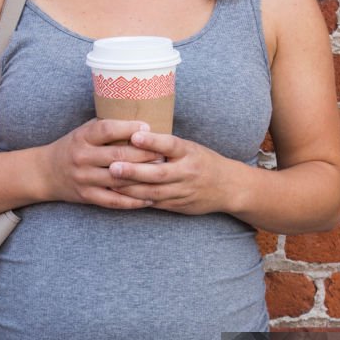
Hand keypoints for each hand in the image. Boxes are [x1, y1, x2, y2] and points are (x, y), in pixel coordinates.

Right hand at [41, 118, 165, 209]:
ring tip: (162, 174)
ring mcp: (84, 178)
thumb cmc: (74, 147)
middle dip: (143, 154)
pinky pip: (114, 201)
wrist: (47, 172)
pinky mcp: (87, 196)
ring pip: (119, 179)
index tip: (147, 128)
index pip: (107, 130)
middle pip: (117, 155)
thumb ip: (107, 127)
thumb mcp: (84, 131)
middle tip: (163, 153)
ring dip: (142, 178)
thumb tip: (141, 121)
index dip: (128, 128)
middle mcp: (82, 157)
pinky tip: (149, 199)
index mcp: (82, 137)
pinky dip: (132, 201)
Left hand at [106, 130, 236, 214]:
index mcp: (190, 152)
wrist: (228, 187)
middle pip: (158, 173)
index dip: (153, 141)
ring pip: (154, 192)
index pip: (171, 145)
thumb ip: (167, 145)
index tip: (134, 136)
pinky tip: (122, 197)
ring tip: (111, 183)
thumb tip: (135, 134)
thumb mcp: (190, 147)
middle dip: (134, 171)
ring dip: (131, 189)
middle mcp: (187, 172)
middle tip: (113, 166)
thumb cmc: (203, 161)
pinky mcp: (179, 205)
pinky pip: (156, 203)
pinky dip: (138, 200)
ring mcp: (183, 191)